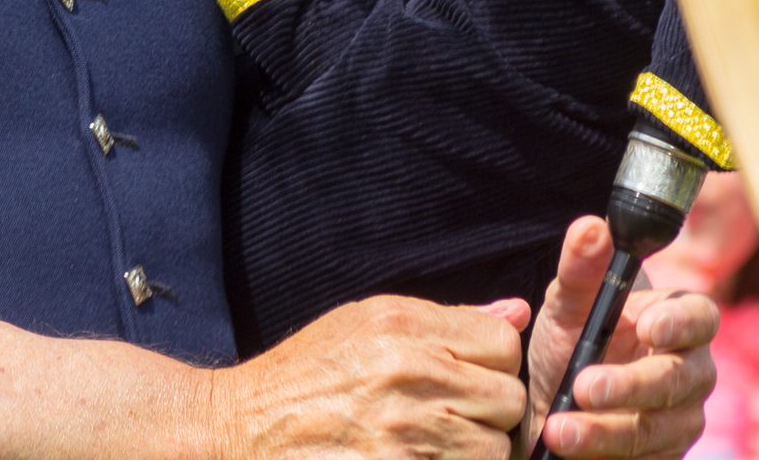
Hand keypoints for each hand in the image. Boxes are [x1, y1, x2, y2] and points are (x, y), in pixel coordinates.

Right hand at [213, 293, 532, 459]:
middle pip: (509, 400)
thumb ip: (447, 320)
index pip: (504, 343)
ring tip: (435, 448)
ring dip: (474, 454)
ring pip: (495, 451)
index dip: (493, 366)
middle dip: (490, 416)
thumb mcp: (364, 323)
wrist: (241, 429)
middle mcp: (409, 374)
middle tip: (453, 421)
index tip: (469, 380)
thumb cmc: (304, 377)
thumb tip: (518, 313)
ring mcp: (406, 435)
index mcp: (403, 326)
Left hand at [519, 217, 719, 458]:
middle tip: (583, 387)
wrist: (552, 400)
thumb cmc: (571, 339)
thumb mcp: (566, 302)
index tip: (647, 326)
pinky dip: (605, 457)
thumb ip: (581, 268)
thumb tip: (590, 227)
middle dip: (629, 386)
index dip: (679, 323)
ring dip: (606, 432)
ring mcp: (680, 419)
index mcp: (677, 321)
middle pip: (678, 379)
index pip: (700, 317)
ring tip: (561, 431)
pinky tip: (572, 452)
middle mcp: (690, 371)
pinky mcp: (664, 457)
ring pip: (658, 429)